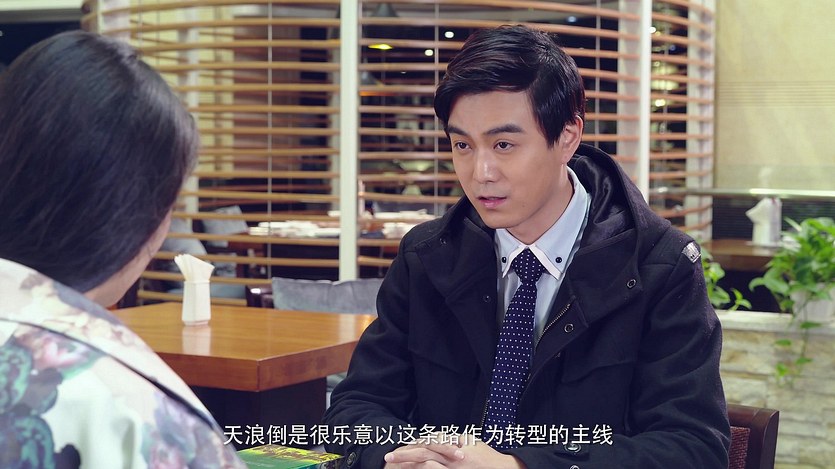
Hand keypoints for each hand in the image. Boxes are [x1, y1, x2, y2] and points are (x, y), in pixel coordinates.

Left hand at [383, 433, 523, 468]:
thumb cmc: (486, 457)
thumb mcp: (470, 442)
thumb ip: (454, 440)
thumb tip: (439, 437)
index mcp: (452, 447)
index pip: (428, 444)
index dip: (412, 446)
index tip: (399, 448)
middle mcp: (450, 458)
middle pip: (422, 453)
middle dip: (404, 455)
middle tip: (388, 457)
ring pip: (425, 465)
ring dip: (409, 466)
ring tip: (393, 466)